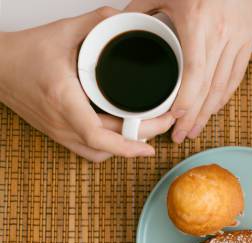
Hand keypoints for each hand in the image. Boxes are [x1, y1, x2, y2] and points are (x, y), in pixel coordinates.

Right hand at [0, 8, 174, 161]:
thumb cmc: (24, 53)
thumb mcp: (61, 32)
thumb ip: (95, 23)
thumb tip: (125, 19)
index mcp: (64, 100)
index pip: (98, 135)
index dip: (128, 146)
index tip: (152, 145)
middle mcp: (62, 122)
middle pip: (109, 145)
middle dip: (142, 137)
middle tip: (165, 121)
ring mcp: (59, 132)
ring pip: (100, 153)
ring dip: (126, 146)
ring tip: (149, 128)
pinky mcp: (58, 134)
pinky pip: (89, 151)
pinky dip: (110, 147)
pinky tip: (125, 134)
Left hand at [126, 0, 251, 142]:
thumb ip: (140, 9)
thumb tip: (120, 28)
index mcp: (197, 22)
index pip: (195, 71)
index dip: (187, 99)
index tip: (174, 117)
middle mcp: (221, 33)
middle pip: (209, 86)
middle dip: (194, 116)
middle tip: (180, 135)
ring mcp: (238, 38)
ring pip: (224, 85)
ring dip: (209, 112)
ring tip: (195, 129)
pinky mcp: (248, 40)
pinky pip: (236, 76)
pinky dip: (224, 95)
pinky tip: (213, 109)